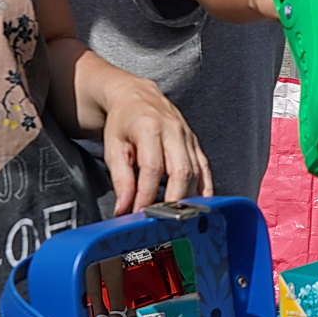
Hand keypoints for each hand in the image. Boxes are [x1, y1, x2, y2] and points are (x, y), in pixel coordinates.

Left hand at [95, 68, 213, 215]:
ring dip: (186, 198)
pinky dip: (204, 188)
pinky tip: (199, 204)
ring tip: (173, 217)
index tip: (138, 215)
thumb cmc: (123, 122)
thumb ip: (120, 179)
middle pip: (180, 171)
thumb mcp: (113, 147)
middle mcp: (173, 129)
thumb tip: (124, 209)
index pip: (152, 168)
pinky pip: (204, 168)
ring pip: (195, 172)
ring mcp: (187, 135)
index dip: (146, 195)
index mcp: (149, 127)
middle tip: (161, 220)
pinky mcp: (195, 142)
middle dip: (172, 200)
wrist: (136, 95)